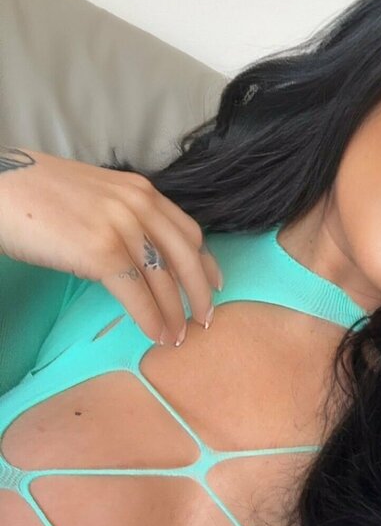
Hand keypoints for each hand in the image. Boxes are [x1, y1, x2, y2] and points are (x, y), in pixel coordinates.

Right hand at [0, 145, 222, 345]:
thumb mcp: (95, 195)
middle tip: (206, 320)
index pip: (187, 230)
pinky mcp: (100, 252)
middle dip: (200, 292)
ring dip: (175, 313)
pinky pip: (136, 293)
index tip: (214, 285)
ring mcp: (121, 227)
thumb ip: (123, 216)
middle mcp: (138, 204)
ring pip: (163, 279)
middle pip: (186, 256)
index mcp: (140, 190)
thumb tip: (139, 252)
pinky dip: (150, 318)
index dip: (205, 262)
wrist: (1, 189)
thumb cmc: (38, 196)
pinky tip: (156, 334)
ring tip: (178, 336)